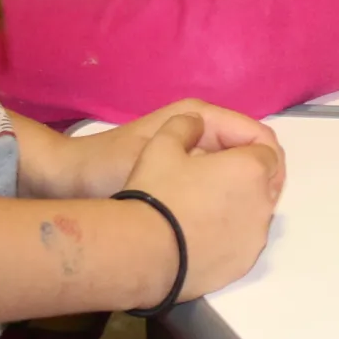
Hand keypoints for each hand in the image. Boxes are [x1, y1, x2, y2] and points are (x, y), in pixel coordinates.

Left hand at [32, 98, 281, 198]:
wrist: (69, 181)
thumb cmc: (109, 168)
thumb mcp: (160, 159)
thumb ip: (206, 161)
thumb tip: (251, 171)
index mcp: (200, 116)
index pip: (256, 134)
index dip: (269, 164)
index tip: (268, 198)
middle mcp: (201, 128)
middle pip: (249, 152)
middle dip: (257, 181)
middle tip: (254, 216)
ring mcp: (192, 149)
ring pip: (235, 170)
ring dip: (241, 192)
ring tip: (237, 221)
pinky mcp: (183, 170)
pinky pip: (216, 181)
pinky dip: (222, 198)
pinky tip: (217, 222)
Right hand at [118, 105, 286, 302]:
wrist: (144, 253)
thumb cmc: (158, 193)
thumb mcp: (162, 144)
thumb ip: (185, 124)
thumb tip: (196, 122)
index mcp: (251, 169)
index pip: (266, 149)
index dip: (246, 145)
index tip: (223, 150)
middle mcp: (263, 203)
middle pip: (267, 182)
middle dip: (249, 175)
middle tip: (217, 175)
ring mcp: (255, 238)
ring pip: (257, 214)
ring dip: (241, 205)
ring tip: (207, 206)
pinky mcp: (243, 265)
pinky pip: (244, 243)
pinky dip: (232, 235)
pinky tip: (205, 235)